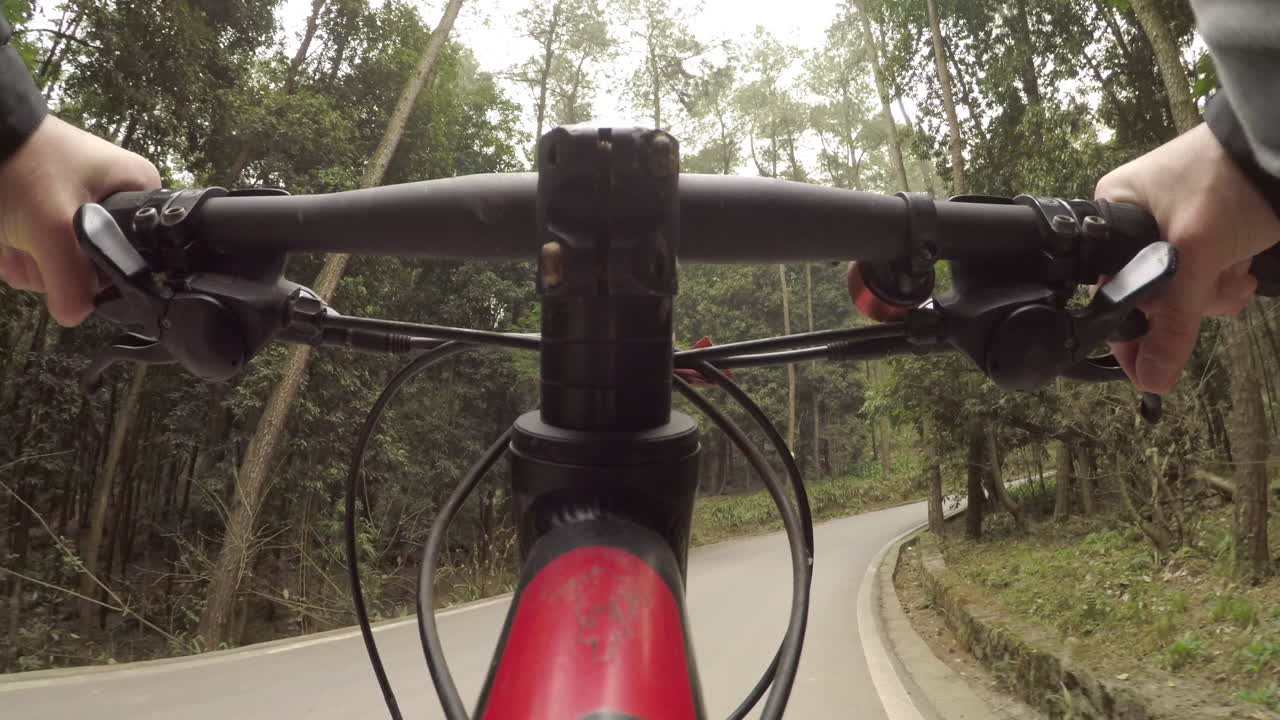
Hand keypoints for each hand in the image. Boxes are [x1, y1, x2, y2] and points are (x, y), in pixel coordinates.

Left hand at [0, 116, 159, 325]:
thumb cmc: (22, 164)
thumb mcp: (54, 225)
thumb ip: (72, 280)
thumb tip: (78, 316)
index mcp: (140, 193)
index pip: (139, 256)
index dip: (103, 270)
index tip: (71, 255)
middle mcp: (116, 204)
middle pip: (95, 268)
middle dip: (55, 265)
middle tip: (35, 239)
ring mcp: (79, 213)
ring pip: (63, 268)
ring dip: (31, 262)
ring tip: (14, 232)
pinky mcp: (48, 218)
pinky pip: (41, 258)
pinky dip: (18, 255)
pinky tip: (6, 237)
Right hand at [1095, 123, 1279, 393]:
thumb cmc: (1230, 182)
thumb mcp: (1197, 254)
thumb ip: (1172, 320)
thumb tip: (1152, 378)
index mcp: (1112, 213)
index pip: (1110, 287)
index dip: (1132, 330)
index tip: (1147, 371)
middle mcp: (1134, 219)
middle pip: (1150, 293)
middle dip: (1189, 301)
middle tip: (1214, 290)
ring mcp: (1170, 224)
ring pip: (1183, 288)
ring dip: (1213, 292)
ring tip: (1236, 275)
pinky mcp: (1204, 229)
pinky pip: (1204, 273)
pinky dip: (1225, 278)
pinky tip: (1242, 269)